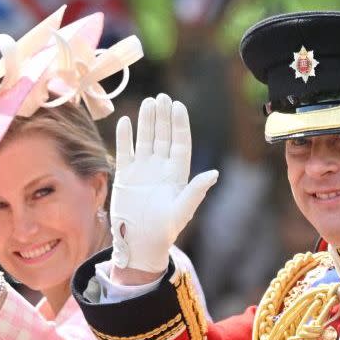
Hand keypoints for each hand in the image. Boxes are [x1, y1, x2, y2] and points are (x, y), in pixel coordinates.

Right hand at [109, 93, 217, 272]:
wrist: (139, 242)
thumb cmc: (165, 230)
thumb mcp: (182, 211)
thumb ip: (196, 191)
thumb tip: (215, 174)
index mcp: (177, 174)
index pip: (180, 143)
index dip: (180, 125)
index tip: (178, 106)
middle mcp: (160, 168)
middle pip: (163, 136)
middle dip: (163, 117)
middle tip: (162, 97)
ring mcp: (142, 169)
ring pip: (145, 139)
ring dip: (146, 121)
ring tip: (148, 102)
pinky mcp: (125, 175)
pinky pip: (125, 151)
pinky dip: (125, 136)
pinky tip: (125, 121)